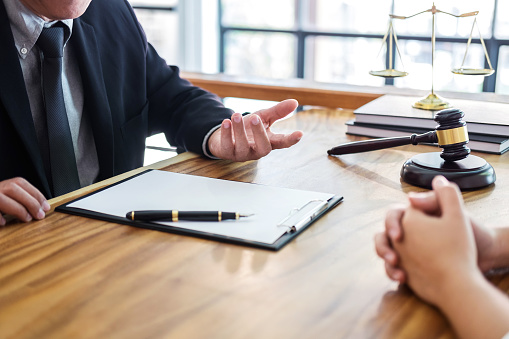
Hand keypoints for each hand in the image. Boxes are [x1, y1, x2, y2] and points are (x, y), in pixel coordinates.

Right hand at [0, 177, 49, 224]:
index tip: (45, 206)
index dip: (36, 194)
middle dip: (30, 202)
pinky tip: (4, 223)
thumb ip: (21, 198)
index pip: (21, 183)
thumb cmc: (0, 201)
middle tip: (39, 215)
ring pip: (1, 199)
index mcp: (4, 184)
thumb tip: (40, 207)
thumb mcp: (9, 197)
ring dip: (17, 209)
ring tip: (26, 218)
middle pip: (13, 189)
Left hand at [207, 99, 302, 160]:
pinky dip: (226, 134)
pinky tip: (226, 122)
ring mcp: (242, 154)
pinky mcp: (227, 153)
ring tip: (236, 115)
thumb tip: (295, 102)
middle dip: (259, 133)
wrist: (225, 135)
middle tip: (256, 118)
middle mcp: (257, 150)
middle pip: (263, 147)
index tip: (300, 133)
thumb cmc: (248, 128)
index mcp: (269, 142)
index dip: (291, 139)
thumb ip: (278, 112)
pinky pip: (226, 146)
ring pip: (242, 146)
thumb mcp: (263, 117)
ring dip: (239, 130)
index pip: (283, 143)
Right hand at [392, 176, 480, 304]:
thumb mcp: (454, 215)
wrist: (483, 258)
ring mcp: (407, 249)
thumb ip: (434, 200)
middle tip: (392, 258)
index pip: (394, 215)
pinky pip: (393, 267)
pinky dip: (393, 272)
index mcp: (416, 217)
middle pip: (384, 235)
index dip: (391, 223)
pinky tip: (402, 278)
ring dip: (385, 260)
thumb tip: (410, 196)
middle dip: (383, 246)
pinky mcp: (409, 265)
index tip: (398, 235)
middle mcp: (409, 232)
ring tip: (397, 271)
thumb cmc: (471, 233)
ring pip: (386, 251)